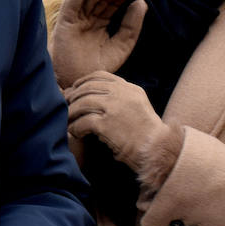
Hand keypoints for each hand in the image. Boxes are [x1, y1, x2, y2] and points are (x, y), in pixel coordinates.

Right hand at [50, 0, 146, 87]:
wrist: (81, 84)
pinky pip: (72, 2)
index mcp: (99, 23)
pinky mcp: (65, 22)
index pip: (113, 2)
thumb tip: (141, 3)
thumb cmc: (98, 68)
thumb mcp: (122, 46)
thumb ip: (132, 26)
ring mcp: (75, 19)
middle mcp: (86, 18)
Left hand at [65, 71, 182, 183]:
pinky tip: (76, 133)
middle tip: (66, 106)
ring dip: (72, 112)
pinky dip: (76, 128)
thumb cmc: (146, 133)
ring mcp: (114, 108)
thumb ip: (121, 98)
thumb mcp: (138, 106)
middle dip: (74, 96)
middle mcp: (122, 94)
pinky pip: (83, 122)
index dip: (83, 81)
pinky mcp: (107, 125)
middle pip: (88, 88)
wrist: (157, 149)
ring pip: (82, 103)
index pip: (101, 76)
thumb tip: (94, 95)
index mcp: (130, 89)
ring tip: (69, 121)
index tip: (75, 89)